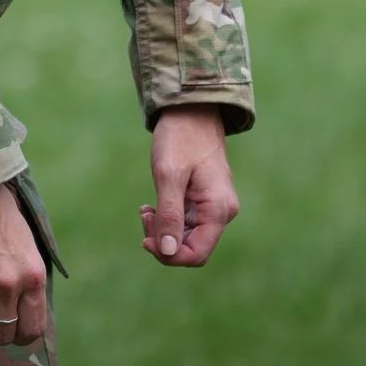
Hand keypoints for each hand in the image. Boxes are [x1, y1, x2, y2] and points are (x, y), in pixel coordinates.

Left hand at [142, 105, 237, 267]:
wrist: (191, 110)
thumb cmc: (180, 138)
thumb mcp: (168, 176)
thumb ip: (169, 215)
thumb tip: (168, 251)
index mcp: (218, 209)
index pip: (197, 254)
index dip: (170, 255)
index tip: (145, 239)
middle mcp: (222, 212)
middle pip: (193, 248)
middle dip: (164, 240)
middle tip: (144, 216)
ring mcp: (215, 206)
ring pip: (189, 236)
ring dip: (164, 229)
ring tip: (146, 210)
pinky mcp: (206, 199)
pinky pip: (188, 222)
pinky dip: (169, 218)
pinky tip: (153, 207)